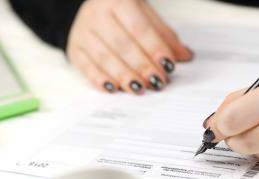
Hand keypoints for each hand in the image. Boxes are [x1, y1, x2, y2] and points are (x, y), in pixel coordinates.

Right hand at [66, 0, 192, 93]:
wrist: (86, 8)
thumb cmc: (121, 12)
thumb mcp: (144, 14)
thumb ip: (163, 35)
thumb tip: (184, 55)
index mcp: (117, 0)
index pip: (139, 28)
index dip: (154, 49)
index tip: (168, 66)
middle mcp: (97, 14)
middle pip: (122, 45)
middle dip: (141, 66)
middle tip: (157, 82)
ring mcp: (83, 32)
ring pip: (104, 58)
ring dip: (123, 76)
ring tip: (139, 88)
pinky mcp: (74, 49)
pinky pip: (86, 67)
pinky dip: (100, 80)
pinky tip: (113, 88)